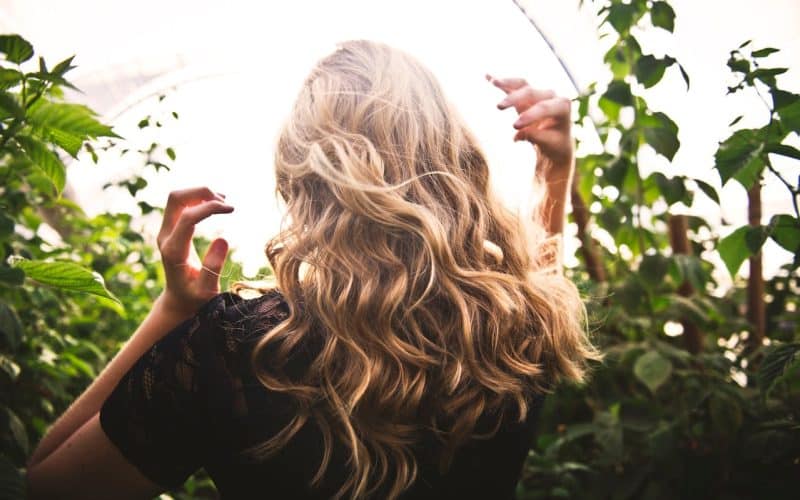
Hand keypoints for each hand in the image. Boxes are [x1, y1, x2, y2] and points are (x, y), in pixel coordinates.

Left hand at [156, 187, 233, 316]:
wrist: (178, 300)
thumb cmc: (195, 298)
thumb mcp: (207, 290)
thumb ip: (213, 267)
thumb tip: (223, 238)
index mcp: (174, 251)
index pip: (187, 217)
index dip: (209, 207)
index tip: (231, 209)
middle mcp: (165, 237)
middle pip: (176, 198)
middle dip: (201, 192)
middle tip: (225, 202)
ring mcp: (166, 231)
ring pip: (177, 198)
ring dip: (200, 194)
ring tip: (224, 203)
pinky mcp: (171, 229)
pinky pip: (181, 204)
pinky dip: (198, 199)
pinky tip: (215, 205)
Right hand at [487, 75, 573, 173]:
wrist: (556, 141)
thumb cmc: (555, 143)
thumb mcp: (549, 143)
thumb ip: (536, 137)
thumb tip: (517, 135)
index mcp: (562, 106)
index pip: (544, 107)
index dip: (529, 115)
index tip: (514, 126)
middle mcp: (551, 96)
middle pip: (531, 92)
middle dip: (514, 98)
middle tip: (499, 107)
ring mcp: (539, 93)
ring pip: (522, 85)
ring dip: (507, 83)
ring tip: (493, 82)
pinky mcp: (527, 95)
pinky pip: (514, 86)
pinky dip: (502, 83)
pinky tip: (487, 76)